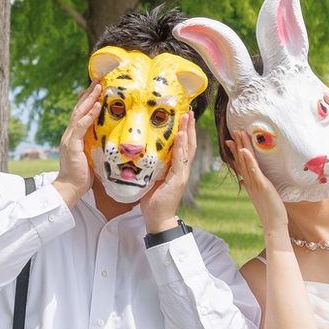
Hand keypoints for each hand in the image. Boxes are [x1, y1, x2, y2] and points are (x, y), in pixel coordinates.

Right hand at [55, 80, 101, 206]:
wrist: (70, 188)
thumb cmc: (83, 175)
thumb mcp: (92, 156)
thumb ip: (97, 145)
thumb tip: (110, 139)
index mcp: (74, 136)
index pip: (80, 114)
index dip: (88, 101)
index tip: (96, 89)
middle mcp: (70, 134)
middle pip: (79, 109)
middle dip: (88, 94)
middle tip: (98, 80)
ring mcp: (70, 138)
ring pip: (79, 113)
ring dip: (89, 99)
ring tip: (98, 86)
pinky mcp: (72, 144)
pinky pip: (81, 126)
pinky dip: (89, 115)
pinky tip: (96, 106)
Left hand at [139, 111, 195, 231]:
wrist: (158, 218)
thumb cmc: (153, 200)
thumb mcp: (151, 177)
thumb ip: (150, 165)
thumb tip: (139, 150)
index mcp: (177, 168)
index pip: (184, 146)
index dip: (185, 130)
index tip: (184, 115)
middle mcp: (182, 169)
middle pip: (189, 144)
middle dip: (190, 126)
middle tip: (188, 110)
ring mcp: (182, 174)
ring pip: (188, 149)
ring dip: (188, 132)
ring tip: (187, 117)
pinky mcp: (178, 180)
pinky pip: (180, 160)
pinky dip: (181, 147)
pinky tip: (181, 136)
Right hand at [227, 130, 288, 240]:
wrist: (273, 225)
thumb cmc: (270, 211)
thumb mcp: (260, 195)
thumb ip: (252, 186)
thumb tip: (244, 181)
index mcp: (249, 183)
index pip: (240, 164)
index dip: (236, 152)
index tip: (231, 140)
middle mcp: (250, 182)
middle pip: (242, 160)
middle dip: (238, 144)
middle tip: (234, 131)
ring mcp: (255, 183)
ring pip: (246, 162)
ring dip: (242, 147)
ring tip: (239, 134)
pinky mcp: (262, 186)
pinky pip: (254, 171)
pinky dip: (249, 160)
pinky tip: (245, 150)